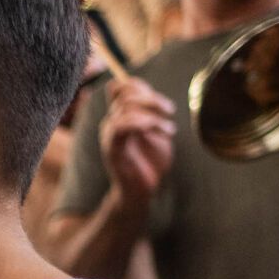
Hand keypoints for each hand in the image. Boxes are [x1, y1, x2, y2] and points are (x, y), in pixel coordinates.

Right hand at [98, 75, 175, 207]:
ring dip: (152, 114)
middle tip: (170, 112)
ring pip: (124, 107)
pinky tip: (159, 131)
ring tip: (169, 130)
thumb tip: (148, 93)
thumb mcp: (155, 129)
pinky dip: (142, 123)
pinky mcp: (112, 148)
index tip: (163, 104)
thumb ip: (150, 110)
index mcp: (119, 116)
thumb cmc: (150, 161)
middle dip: (152, 99)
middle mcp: (110, 122)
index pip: (121, 87)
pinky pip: (121, 126)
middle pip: (125, 94)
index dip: (141, 87)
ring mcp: (109, 135)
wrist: (142, 191)